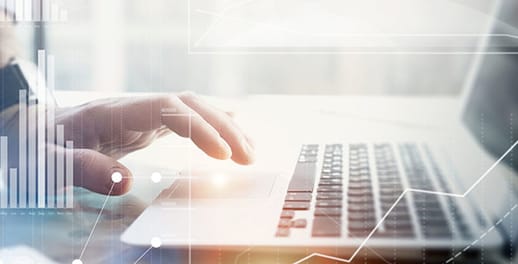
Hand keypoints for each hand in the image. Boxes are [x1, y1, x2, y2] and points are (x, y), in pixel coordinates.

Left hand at [54, 92, 254, 194]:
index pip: (168, 108)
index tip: (222, 155)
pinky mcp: (143, 126)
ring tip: (248, 152)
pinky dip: (211, 125)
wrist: (28, 131)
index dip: (200, 127)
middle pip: (189, 103)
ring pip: (192, 108)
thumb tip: (126, 182)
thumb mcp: (45, 162)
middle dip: (223, 127)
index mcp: (112, 111)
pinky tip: (230, 130)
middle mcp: (132, 108)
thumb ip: (79, 168)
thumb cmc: (35, 147)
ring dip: (223, 126)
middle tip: (249, 157)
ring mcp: (140, 115)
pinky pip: (185, 119)